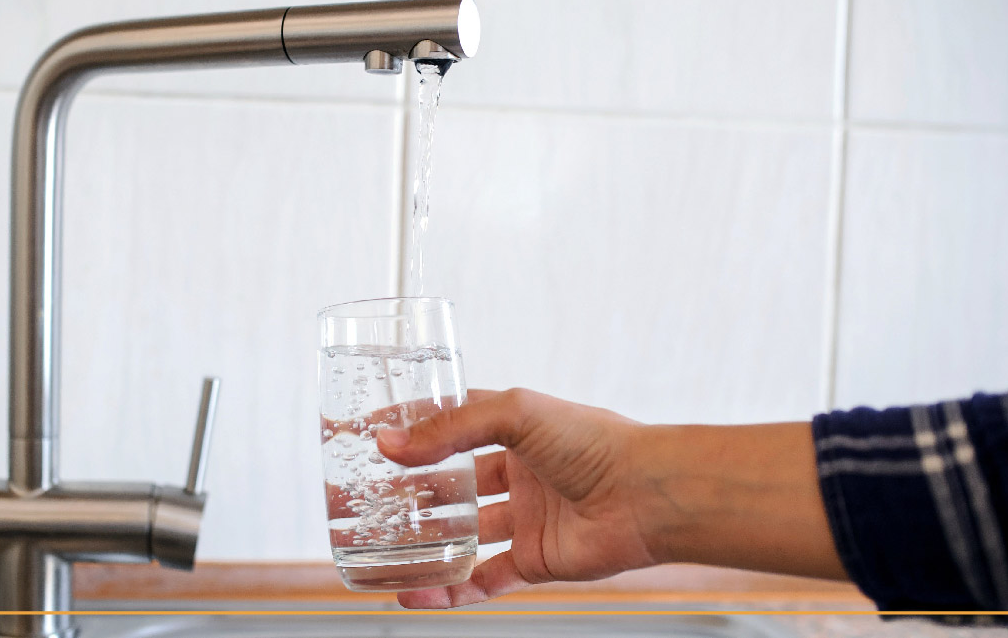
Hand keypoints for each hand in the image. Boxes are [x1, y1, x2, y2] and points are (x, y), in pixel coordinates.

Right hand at [376, 388, 846, 607]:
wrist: (646, 495)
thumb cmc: (594, 442)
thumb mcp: (515, 414)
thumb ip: (451, 429)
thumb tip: (390, 444)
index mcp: (512, 431)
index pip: (448, 424)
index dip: (410, 428)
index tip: (367, 432)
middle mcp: (516, 474)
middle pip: (448, 484)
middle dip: (405, 492)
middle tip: (361, 500)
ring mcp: (523, 519)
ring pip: (461, 535)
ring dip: (420, 543)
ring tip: (375, 550)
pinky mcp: (533, 561)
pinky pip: (482, 579)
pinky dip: (448, 590)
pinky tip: (414, 593)